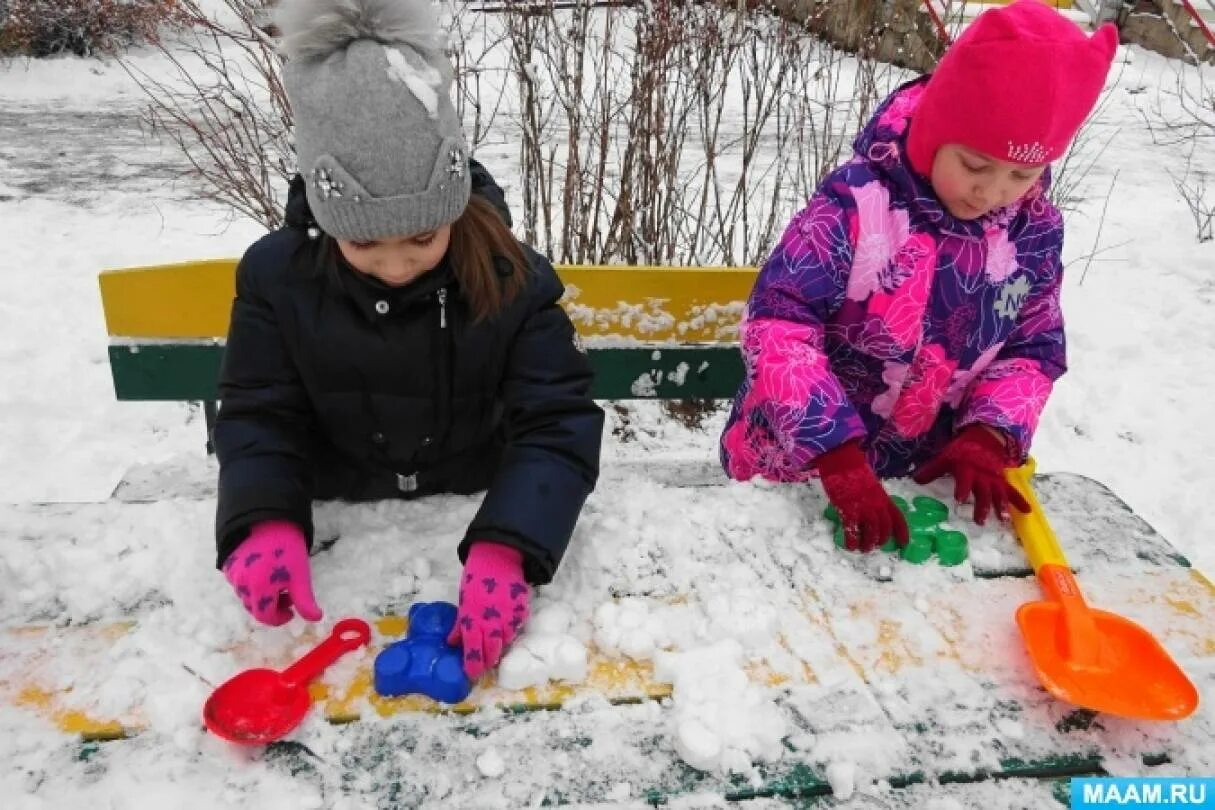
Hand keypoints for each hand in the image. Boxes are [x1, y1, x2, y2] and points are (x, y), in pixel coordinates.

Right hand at [222, 520, 322, 625]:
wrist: (270, 519)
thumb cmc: (288, 549)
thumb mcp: (301, 576)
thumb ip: (305, 602)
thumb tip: (315, 619)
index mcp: (258, 588)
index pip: (265, 616)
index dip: (279, 618)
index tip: (292, 611)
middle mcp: (240, 584)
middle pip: (255, 607)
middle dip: (272, 606)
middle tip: (288, 594)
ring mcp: (232, 574)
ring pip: (246, 596)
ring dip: (262, 596)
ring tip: (278, 581)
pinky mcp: (228, 565)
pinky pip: (238, 583)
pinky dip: (251, 584)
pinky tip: (264, 572)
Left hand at [448, 542, 530, 678]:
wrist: (499, 558)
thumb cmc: (476, 579)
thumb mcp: (463, 601)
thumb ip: (460, 623)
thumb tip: (452, 642)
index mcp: (472, 617)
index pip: (472, 648)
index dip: (472, 664)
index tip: (471, 674)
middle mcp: (491, 620)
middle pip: (492, 649)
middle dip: (488, 661)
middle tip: (485, 667)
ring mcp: (509, 616)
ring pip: (506, 641)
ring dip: (500, 647)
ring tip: (495, 650)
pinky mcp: (521, 611)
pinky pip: (517, 628)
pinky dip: (511, 632)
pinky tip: (506, 632)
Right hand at [817, 442, 908, 552]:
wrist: (841, 460)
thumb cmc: (853, 467)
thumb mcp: (870, 483)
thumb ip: (873, 496)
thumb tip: (870, 507)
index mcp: (883, 497)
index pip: (897, 518)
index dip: (902, 532)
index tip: (904, 543)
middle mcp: (877, 505)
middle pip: (885, 529)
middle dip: (882, 540)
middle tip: (875, 545)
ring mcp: (863, 508)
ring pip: (871, 533)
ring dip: (868, 544)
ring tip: (863, 549)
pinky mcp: (848, 510)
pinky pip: (852, 531)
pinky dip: (852, 542)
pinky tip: (849, 546)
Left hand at [913, 425, 1030, 524]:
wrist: (984, 438)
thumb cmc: (961, 451)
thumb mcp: (945, 457)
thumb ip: (932, 469)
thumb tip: (915, 480)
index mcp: (966, 468)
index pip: (964, 479)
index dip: (962, 488)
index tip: (959, 498)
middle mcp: (982, 475)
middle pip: (983, 491)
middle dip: (982, 505)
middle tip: (979, 520)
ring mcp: (994, 479)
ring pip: (998, 494)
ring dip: (1000, 506)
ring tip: (1002, 519)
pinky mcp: (1002, 481)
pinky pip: (1012, 491)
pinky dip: (1020, 501)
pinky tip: (1027, 511)